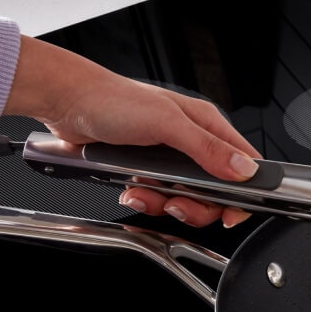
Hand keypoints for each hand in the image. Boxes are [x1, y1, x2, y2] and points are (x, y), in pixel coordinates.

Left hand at [3, 36, 260, 227]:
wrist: (67, 103)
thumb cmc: (112, 100)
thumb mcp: (167, 124)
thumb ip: (207, 149)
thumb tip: (243, 169)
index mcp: (205, 125)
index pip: (243, 164)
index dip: (242, 192)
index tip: (229, 212)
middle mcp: (191, 142)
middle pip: (215, 192)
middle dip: (196, 205)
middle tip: (177, 204)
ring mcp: (169, 158)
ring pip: (186, 199)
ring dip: (165, 204)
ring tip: (145, 192)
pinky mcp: (147, 170)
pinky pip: (158, 198)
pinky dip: (146, 200)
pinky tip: (133, 190)